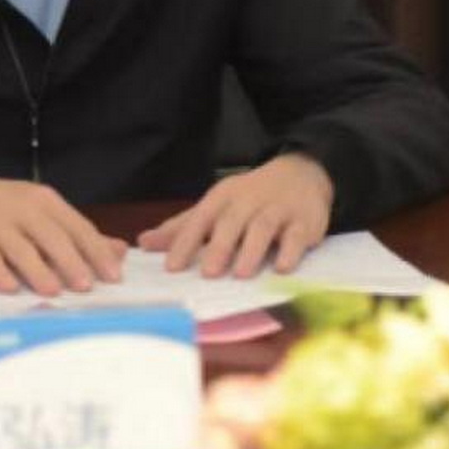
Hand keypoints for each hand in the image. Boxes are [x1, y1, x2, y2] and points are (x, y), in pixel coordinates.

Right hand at [0, 165, 126, 295]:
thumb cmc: (0, 207)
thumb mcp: (39, 211)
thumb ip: (76, 232)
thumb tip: (119, 251)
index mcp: (44, 202)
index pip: (76, 226)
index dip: (96, 251)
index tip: (114, 276)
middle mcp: (22, 209)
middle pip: (52, 237)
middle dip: (71, 261)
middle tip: (88, 287)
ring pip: (20, 248)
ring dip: (37, 270)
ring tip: (54, 291)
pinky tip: (10, 288)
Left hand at [136, 153, 332, 277]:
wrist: (301, 173)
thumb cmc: (250, 198)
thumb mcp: (216, 206)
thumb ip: (183, 227)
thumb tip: (144, 243)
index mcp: (222, 198)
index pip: (200, 219)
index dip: (185, 242)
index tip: (171, 267)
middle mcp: (248, 201)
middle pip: (231, 223)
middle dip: (219, 247)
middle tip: (208, 273)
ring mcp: (277, 209)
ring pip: (263, 227)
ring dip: (252, 250)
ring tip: (242, 274)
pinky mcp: (304, 221)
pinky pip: (297, 235)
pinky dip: (290, 251)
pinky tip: (282, 268)